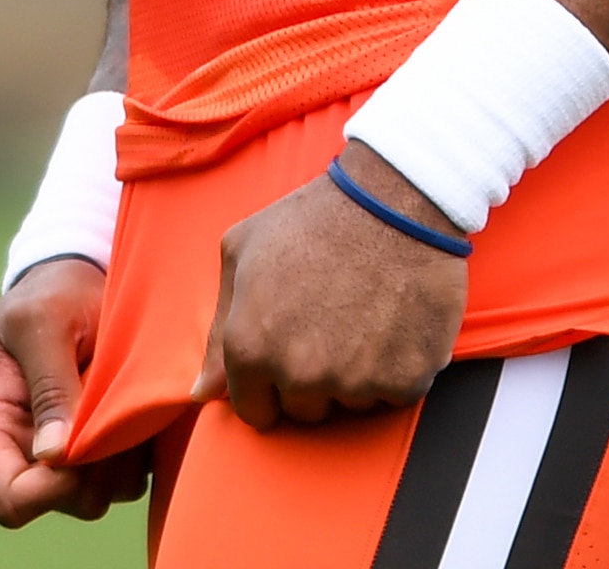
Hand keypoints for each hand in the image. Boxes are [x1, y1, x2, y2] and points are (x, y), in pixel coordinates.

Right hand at [0, 258, 151, 525]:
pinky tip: (144, 406)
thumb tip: (54, 454)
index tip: (88, 448)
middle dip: (98, 472)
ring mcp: (58, 446)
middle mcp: (20, 446)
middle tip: (123, 418)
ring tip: (134, 404)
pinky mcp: (94, 438)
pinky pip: (125, 470)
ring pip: (100, 492)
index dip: (52, 491)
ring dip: (125, 460)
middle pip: (62, 502)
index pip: (12, 499)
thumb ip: (49, 385)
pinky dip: (140, 449)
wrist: (74, 274)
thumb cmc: (49, 292)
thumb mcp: (42, 322)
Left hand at [190, 145, 467, 430]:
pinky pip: (397, 394)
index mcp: (251, 347)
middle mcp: (300, 373)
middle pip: (305, 411)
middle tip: (334, 324)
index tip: (294, 352)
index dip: (272, 385)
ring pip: (353, 404)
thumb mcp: (243, 253)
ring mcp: (355, 380)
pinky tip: (398, 321)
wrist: (397, 197)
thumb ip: (217, 333)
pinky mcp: (406, 378)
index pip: (256, 411)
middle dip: (315, 378)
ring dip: (359, 373)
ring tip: (368, 316)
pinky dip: (400, 366)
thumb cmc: (313, 218)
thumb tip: (202, 394)